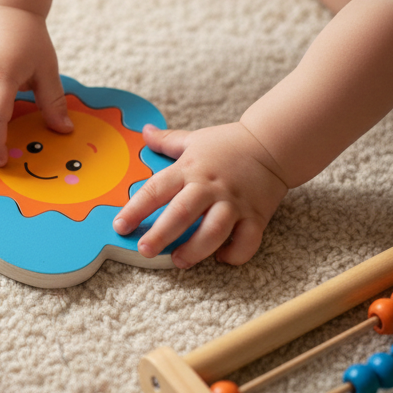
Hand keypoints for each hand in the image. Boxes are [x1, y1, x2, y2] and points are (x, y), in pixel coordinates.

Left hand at [112, 122, 287, 266]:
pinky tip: (220, 259)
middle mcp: (209, 187)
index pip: (156, 189)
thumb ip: (167, 141)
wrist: (273, 144)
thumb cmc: (229, 144)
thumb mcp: (194, 139)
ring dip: (196, 249)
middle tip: (145, 250)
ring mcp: (234, 203)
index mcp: (189, 169)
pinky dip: (234, 254)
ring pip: (214, 231)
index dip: (135, 209)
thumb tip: (143, 131)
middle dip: (161, 234)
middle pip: (182, 213)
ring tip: (179, 261)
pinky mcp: (256, 216)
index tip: (120, 226)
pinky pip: (246, 241)